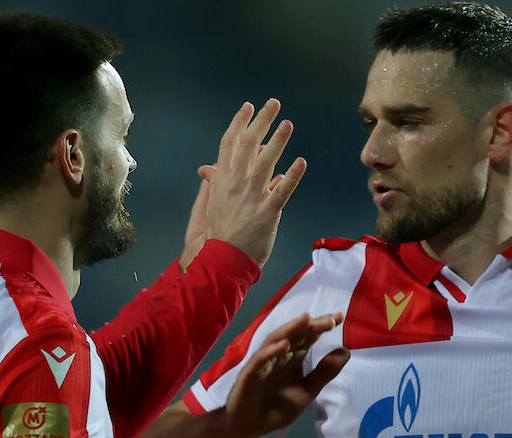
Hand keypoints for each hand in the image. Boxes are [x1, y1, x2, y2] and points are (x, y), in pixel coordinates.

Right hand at [179, 99, 306, 268]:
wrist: (221, 259)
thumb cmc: (218, 233)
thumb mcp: (211, 204)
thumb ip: (214, 183)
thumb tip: (210, 168)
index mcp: (222, 180)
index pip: (230, 144)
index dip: (239, 124)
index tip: (248, 107)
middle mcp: (235, 184)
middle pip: (248, 146)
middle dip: (261, 122)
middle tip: (273, 104)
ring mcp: (251, 198)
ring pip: (265, 163)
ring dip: (277, 141)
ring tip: (288, 124)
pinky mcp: (267, 214)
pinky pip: (281, 192)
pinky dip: (292, 176)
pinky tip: (301, 162)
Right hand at [225, 313, 349, 437]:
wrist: (249, 426)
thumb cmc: (276, 409)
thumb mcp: (307, 391)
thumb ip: (324, 373)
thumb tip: (346, 351)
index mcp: (293, 358)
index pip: (309, 337)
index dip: (322, 327)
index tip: (340, 317)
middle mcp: (279, 355)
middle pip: (296, 335)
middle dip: (312, 325)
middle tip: (331, 319)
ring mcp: (263, 363)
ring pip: (277, 340)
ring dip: (291, 329)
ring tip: (307, 319)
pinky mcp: (250, 374)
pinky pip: (260, 360)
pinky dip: (271, 351)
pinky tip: (284, 345)